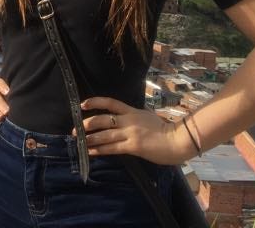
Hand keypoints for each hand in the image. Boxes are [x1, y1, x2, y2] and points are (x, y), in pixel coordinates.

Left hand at [76, 96, 192, 164]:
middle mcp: (128, 120)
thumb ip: (135, 115)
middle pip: (102, 119)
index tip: (83, 104)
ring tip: (78, 141)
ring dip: (89, 138)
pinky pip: (111, 148)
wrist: (178, 140)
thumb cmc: (166, 129)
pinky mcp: (133, 147)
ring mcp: (130, 133)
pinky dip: (99, 150)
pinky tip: (90, 152)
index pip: (110, 102)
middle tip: (76, 129)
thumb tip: (124, 116)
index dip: (95, 102)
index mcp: (132, 111)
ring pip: (104, 134)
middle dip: (87, 124)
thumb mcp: (148, 116)